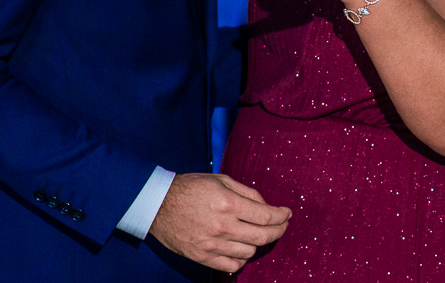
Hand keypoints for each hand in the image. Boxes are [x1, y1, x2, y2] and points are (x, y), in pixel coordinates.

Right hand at [148, 173, 291, 273]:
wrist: (157, 205)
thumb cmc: (191, 188)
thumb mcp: (222, 180)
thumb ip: (248, 193)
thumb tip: (267, 206)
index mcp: (229, 203)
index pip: (267, 215)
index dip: (282, 215)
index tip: (288, 213)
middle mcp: (223, 225)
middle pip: (263, 236)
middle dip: (279, 230)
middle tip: (283, 225)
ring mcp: (212, 243)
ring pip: (249, 252)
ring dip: (259, 244)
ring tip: (260, 235)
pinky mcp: (201, 256)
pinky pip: (230, 265)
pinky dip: (241, 259)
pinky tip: (243, 249)